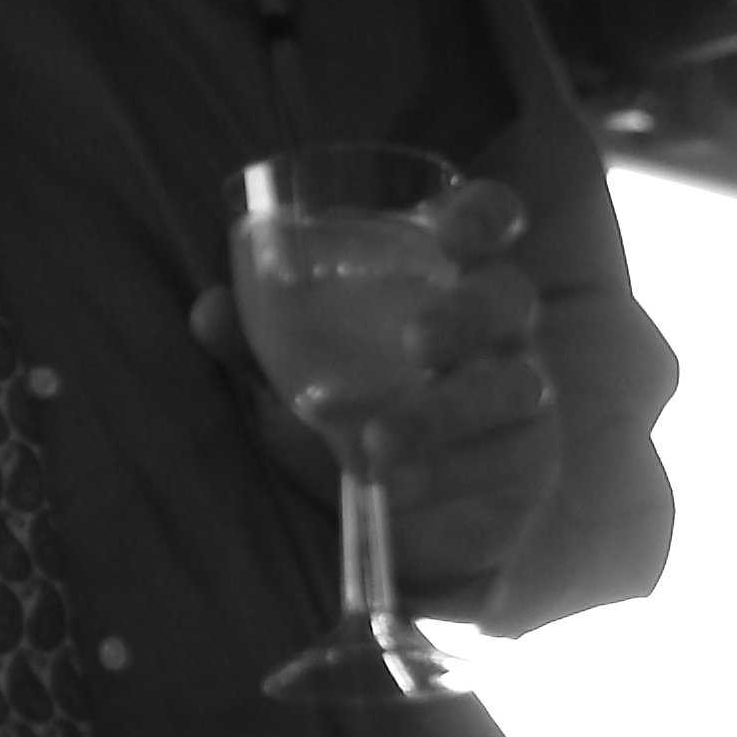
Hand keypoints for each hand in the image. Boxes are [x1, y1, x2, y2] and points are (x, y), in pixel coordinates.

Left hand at [193, 178, 558, 598]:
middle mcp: (498, 330)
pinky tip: (394, 489)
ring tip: (378, 444)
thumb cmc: (356, 415)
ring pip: (514, 386)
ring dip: (446, 412)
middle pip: (511, 297)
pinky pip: (509, 462)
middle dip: (468, 314)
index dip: (484, 215)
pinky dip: (448, 475)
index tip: (452, 231)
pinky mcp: (528, 463)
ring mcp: (523, 396)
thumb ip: (259, 343)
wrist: (400, 521)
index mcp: (446, 281)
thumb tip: (207, 310)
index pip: (489, 223)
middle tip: (416, 342)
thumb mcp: (300, 377)